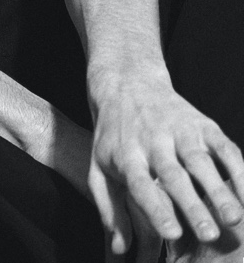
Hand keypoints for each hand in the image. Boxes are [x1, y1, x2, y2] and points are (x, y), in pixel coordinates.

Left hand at [88, 69, 243, 258]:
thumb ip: (110, 210)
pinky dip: (239, 168)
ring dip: (219, 189)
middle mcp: (153, 141)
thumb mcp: (100, 168)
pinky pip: (223, 146)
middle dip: (192, 204)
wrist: (127, 84)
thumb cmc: (115, 137)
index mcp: (127, 154)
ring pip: (200, 160)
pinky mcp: (201, 123)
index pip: (141, 184)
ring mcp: (179, 130)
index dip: (157, 208)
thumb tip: (120, 249)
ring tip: (234, 218)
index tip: (173, 233)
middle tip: (210, 235)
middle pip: (173, 174)